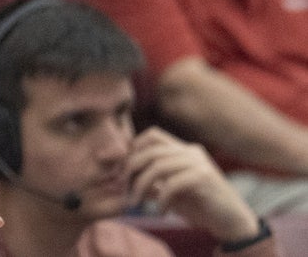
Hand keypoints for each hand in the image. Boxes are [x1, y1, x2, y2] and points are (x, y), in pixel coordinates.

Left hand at [127, 127, 258, 243]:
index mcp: (184, 150)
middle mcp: (191, 152)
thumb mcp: (170, 191)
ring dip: (141, 186)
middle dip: (131, 169)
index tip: (124, 169)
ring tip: (136, 203)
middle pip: (150, 150)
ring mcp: (199, 163)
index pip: (153, 135)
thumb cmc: (200, 206)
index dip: (134, 148)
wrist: (232, 222)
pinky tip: (160, 212)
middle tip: (124, 189)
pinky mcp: (204, 178)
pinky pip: (172, 184)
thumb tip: (124, 179)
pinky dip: (161, 199)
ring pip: (158, 166)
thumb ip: (152, 182)